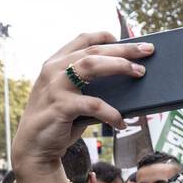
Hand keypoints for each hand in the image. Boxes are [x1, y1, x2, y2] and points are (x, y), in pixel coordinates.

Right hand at [11, 32, 153, 182]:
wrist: (34, 146)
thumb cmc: (59, 119)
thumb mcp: (71, 95)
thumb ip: (88, 84)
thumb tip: (125, 78)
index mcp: (55, 62)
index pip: (83, 39)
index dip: (106, 36)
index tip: (127, 38)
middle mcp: (53, 69)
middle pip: (94, 51)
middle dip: (123, 49)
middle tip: (148, 50)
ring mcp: (55, 86)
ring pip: (91, 66)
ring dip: (119, 66)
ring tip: (140, 73)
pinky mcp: (60, 106)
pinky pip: (93, 105)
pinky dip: (111, 112)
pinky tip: (122, 122)